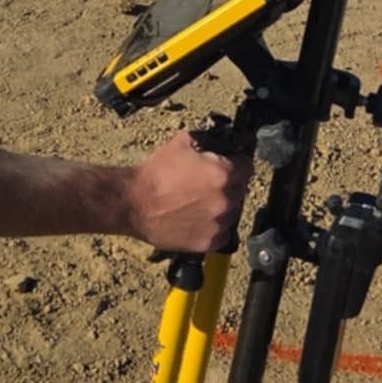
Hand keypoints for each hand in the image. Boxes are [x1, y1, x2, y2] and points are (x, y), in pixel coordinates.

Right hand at [123, 130, 251, 253]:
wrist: (134, 203)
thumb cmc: (155, 174)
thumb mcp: (182, 143)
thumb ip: (208, 141)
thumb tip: (221, 140)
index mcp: (224, 174)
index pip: (248, 166)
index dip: (237, 164)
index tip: (229, 166)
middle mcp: (226, 200)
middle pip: (241, 190)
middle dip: (228, 185)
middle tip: (206, 185)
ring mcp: (220, 223)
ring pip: (232, 212)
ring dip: (221, 207)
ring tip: (198, 203)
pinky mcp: (210, 242)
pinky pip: (222, 233)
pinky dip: (213, 227)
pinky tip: (196, 219)